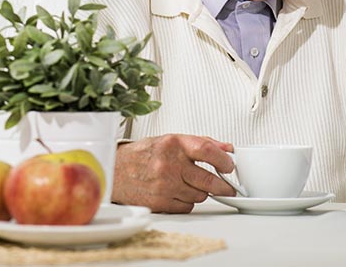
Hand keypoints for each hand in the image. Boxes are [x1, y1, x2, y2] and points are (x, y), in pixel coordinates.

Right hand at [112, 134, 235, 212]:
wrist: (115, 171)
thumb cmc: (145, 154)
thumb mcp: (173, 140)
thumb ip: (203, 143)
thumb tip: (228, 149)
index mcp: (174, 144)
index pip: (207, 151)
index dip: (224, 160)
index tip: (230, 166)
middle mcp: (169, 164)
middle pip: (208, 180)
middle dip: (222, 186)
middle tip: (227, 187)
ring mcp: (164, 185)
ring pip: (200, 195)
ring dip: (201, 192)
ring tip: (191, 184)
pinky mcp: (159, 203)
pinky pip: (187, 207)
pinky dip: (188, 201)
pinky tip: (179, 192)